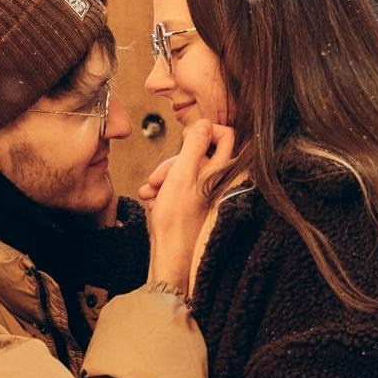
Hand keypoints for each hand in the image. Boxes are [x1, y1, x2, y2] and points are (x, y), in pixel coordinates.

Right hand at [144, 119, 235, 290]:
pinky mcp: (193, 204)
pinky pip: (177, 187)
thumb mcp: (182, 174)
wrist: (171, 255)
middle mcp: (216, 181)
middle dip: (173, 161)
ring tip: (151, 191)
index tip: (187, 137)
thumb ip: (195, 145)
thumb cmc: (177, 219)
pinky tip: (153, 200)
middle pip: (197, 153)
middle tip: (158, 177)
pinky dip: (163, 191)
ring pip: (183, 170)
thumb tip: (205, 123)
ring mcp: (204, 193)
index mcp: (220, 171)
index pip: (226, 134)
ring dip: (162, 177)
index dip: (206, 130)